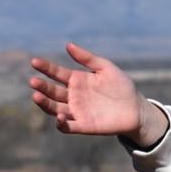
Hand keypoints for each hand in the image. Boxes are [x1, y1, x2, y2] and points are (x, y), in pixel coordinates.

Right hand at [28, 44, 166, 144]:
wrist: (137, 109)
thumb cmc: (122, 87)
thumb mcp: (106, 69)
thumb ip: (88, 58)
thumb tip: (68, 45)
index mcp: (76, 80)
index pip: (56, 73)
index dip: (45, 68)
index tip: (35, 61)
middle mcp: (72, 96)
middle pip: (52, 91)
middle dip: (41, 87)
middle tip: (33, 81)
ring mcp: (76, 111)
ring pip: (54, 108)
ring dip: (45, 103)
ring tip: (36, 96)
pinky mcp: (83, 125)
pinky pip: (67, 126)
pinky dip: (61, 123)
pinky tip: (59, 116)